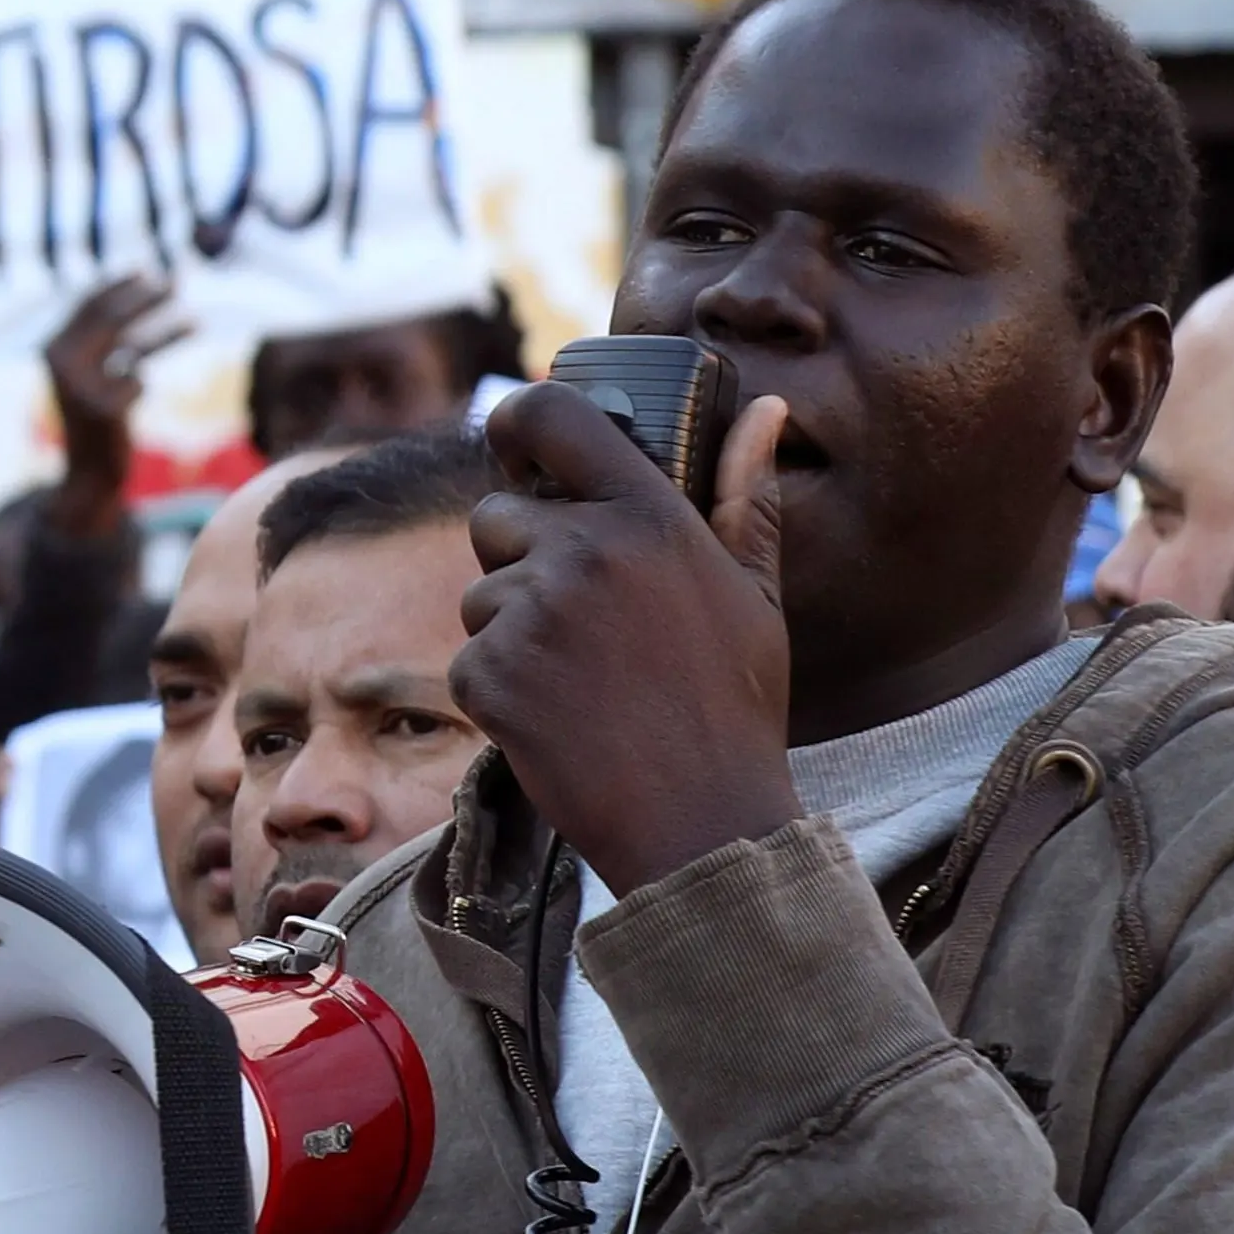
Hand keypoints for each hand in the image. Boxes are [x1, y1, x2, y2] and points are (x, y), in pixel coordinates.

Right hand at [44, 276, 181, 507]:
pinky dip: (139, 389)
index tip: (149, 270)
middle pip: (111, 317)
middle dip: (147, 297)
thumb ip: (104, 335)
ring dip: (167, 332)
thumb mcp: (89, 371)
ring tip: (196, 323)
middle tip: (178, 283)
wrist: (87, 470)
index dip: (120, 285)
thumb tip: (142, 287)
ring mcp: (80, 386)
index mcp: (53, 348)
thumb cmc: (95, 415)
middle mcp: (61, 364)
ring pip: (132, 347)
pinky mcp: (102, 407)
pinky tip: (126, 404)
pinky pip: (137, 382)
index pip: (89, 304)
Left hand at [458, 382, 798, 891]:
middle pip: (495, 516)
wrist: (698, 824)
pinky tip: (556, 719)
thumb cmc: (733, 709)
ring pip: (480, 595)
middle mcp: (583, 550)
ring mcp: (529, 612)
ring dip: (511, 631)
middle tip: (576, 621)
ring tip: (581, 681)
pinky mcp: (488, 674)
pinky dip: (499, 691)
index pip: (553, 417)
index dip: (518, 421)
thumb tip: (765, 409)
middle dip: (518, 557)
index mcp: (649, 517)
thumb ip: (746, 496)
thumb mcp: (755, 596)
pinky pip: (468, 660)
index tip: (515, 444)